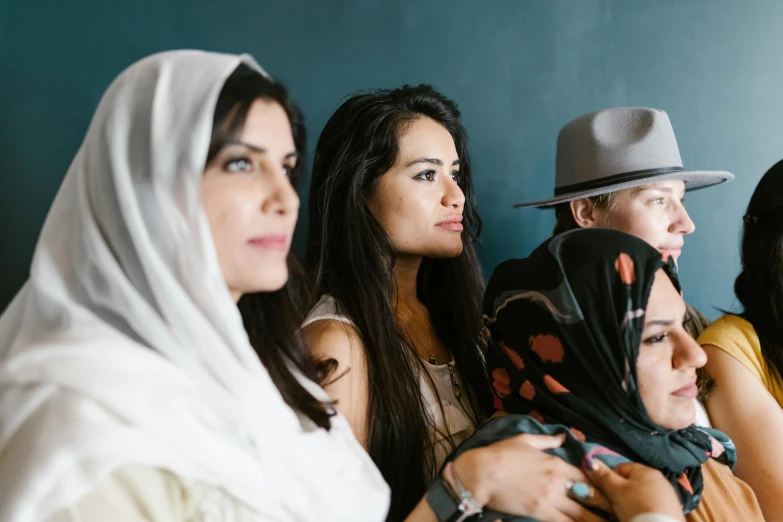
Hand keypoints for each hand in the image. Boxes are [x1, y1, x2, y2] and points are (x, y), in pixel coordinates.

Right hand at [452, 433, 611, 521]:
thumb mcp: (525, 440)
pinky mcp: (539, 512)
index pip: (586, 476)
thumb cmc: (500, 453)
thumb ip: (548, 440)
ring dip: (595, 519)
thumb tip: (563, 437)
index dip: (601, 485)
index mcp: (555, 463)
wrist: (481, 472)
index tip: (611, 492)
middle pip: (589, 496)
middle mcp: (557, 481)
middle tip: (617, 512)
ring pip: (580, 514)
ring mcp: (549, 498)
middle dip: (605, 506)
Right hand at [585, 459, 684, 521]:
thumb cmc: (637, 506)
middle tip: (614, 506)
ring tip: (625, 514)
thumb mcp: (617, 491)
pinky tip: (638, 518)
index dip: (609, 480)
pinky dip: (642, 510)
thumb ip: (603, 476)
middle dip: (620, 493)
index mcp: (647, 470)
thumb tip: (588, 460)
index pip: (620, 468)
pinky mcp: (670, 510)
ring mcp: (667, 496)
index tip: (606, 494)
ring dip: (630, 503)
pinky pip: (649, 506)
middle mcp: (659, 480)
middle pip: (630, 483)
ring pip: (639, 496)